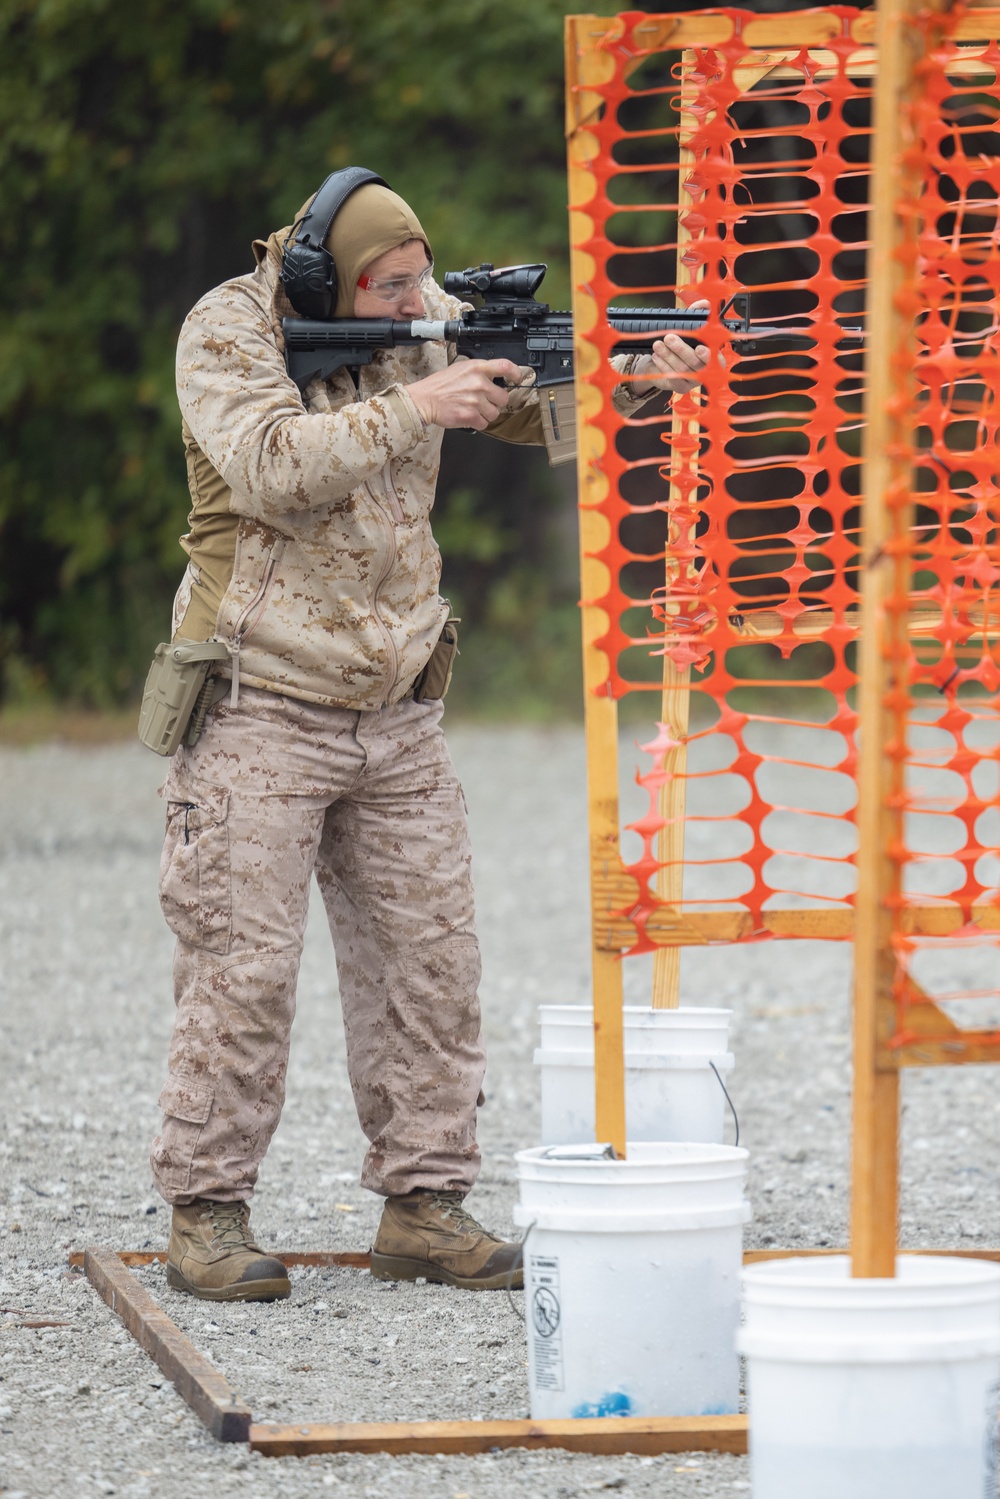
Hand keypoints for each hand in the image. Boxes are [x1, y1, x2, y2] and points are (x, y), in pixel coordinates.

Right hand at [408, 357, 523, 429]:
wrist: (424, 400)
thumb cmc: (441, 385)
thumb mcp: (461, 369)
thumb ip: (480, 372)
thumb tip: (496, 378)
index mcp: (477, 368)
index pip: (505, 366)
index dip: (516, 373)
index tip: (517, 378)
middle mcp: (479, 383)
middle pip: (503, 397)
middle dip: (495, 401)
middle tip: (483, 400)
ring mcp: (476, 401)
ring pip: (495, 413)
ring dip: (486, 414)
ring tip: (473, 408)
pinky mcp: (471, 416)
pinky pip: (485, 423)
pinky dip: (478, 422)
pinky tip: (468, 415)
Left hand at [630, 298, 712, 395]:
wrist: (662, 362)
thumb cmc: (680, 342)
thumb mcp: (687, 326)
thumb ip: (697, 314)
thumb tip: (704, 303)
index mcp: (713, 356)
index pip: (717, 359)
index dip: (709, 355)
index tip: (700, 348)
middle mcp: (707, 371)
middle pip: (696, 363)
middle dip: (681, 349)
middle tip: (669, 338)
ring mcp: (694, 381)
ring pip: (682, 370)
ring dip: (668, 355)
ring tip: (657, 344)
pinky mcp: (681, 388)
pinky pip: (672, 378)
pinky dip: (663, 365)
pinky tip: (656, 356)